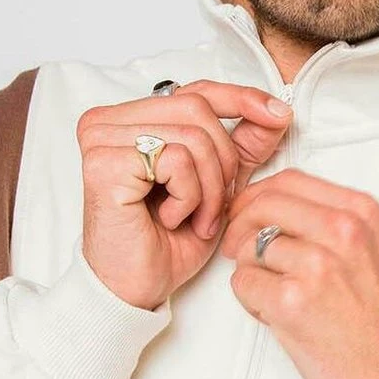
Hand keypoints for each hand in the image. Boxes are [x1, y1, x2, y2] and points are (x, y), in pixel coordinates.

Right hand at [77, 80, 292, 310]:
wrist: (138, 287)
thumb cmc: (168, 240)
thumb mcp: (217, 184)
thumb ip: (242, 145)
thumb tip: (277, 111)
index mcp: (130, 118)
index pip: (195, 91)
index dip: (240, 99)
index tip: (279, 114)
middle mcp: (107, 121)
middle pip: (198, 109)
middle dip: (223, 161)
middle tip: (214, 206)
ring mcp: (100, 138)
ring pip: (192, 136)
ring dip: (209, 187)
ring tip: (195, 218)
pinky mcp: (101, 163)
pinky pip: (176, 160)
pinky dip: (189, 196)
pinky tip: (171, 219)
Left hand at [220, 169, 378, 378]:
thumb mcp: (374, 253)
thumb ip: (332, 223)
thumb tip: (274, 209)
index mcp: (362, 213)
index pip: (289, 180)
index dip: (258, 196)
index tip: (248, 212)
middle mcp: (342, 231)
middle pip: (263, 205)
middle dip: (241, 227)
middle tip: (239, 249)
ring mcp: (316, 265)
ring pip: (247, 247)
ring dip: (251, 272)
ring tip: (277, 296)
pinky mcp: (292, 302)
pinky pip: (243, 285)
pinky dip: (251, 302)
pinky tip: (278, 316)